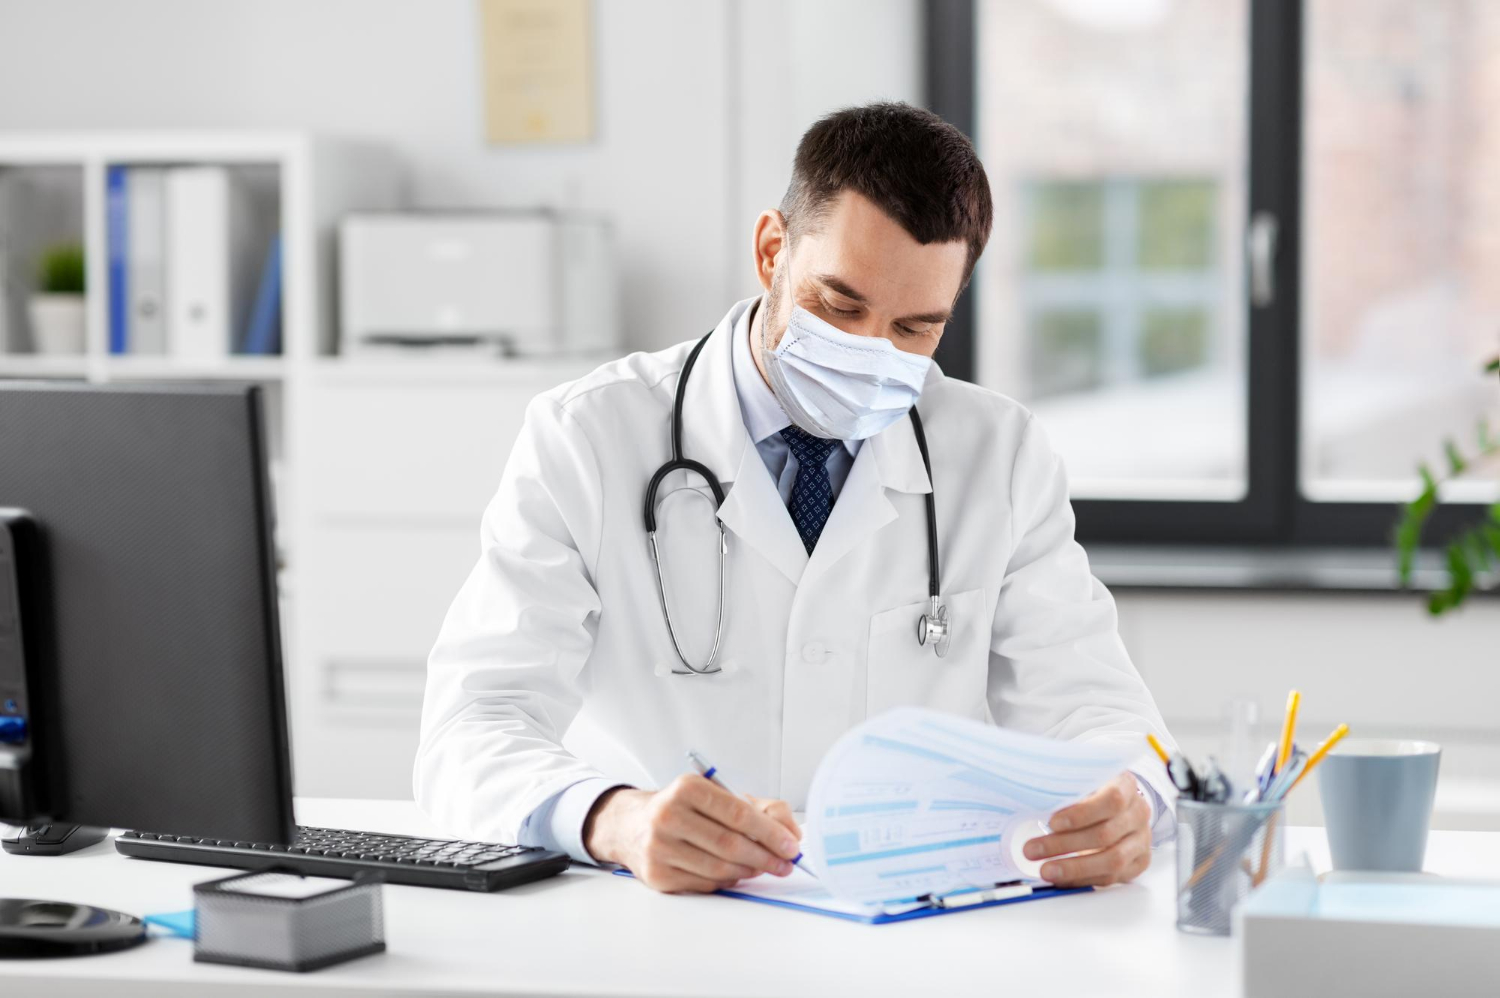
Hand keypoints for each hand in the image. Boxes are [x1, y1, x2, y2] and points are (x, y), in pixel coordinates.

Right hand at [582, 777, 802, 893]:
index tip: (790, 845)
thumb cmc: (684, 810)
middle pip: (730, 844)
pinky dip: (727, 881)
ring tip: (762, 867)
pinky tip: (736, 873)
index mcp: (687, 788)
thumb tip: (792, 832)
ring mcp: (659, 847)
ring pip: (719, 868)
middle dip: (765, 856)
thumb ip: (761, 808)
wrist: (632, 825)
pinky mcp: (657, 875)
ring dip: (749, 871)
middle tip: (784, 863)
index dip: (770, 832)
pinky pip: (705, 884)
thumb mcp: (718, 795)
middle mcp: (668, 815)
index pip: (738, 813)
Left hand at [1023, 771, 1151, 886]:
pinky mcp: (1138, 863)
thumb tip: (1035, 804)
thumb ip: (1067, 791)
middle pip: (1105, 834)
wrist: (1122, 805)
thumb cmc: (1095, 790)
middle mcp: (1138, 813)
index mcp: (1126, 786)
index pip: (1111, 800)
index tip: (1052, 822)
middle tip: (1032, 850)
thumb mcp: (1083, 780)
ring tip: (1045, 870)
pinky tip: (1061, 878)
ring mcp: (1141, 840)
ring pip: (1111, 861)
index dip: (1081, 814)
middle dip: (1064, 845)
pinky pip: (1111, 877)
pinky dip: (1082, 879)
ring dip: (1073, 868)